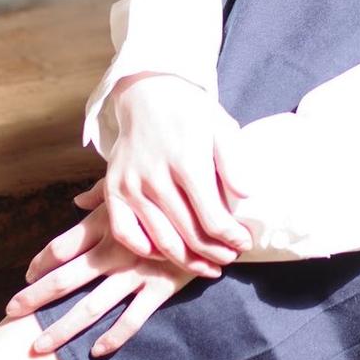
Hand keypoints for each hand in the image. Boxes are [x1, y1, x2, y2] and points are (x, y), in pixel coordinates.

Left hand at [6, 190, 214, 358]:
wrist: (220, 206)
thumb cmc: (177, 191)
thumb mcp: (139, 186)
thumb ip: (105, 194)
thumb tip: (78, 200)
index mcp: (110, 223)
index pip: (64, 245)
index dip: (42, 261)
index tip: (27, 274)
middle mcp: (118, 249)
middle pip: (67, 278)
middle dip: (36, 297)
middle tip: (11, 312)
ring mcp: (138, 272)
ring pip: (92, 306)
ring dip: (63, 327)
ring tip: (38, 347)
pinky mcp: (161, 287)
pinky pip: (133, 318)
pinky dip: (114, 337)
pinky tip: (97, 351)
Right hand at [102, 74, 252, 271]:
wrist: (148, 92)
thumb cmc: (191, 112)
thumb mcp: (221, 126)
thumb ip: (234, 162)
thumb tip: (246, 195)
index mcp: (187, 163)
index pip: (214, 219)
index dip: (233, 238)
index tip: (244, 243)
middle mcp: (156, 178)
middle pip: (190, 235)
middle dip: (215, 253)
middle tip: (229, 258)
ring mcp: (131, 186)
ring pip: (161, 241)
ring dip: (187, 261)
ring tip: (207, 267)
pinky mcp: (114, 189)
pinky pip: (125, 234)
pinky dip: (146, 250)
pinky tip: (166, 254)